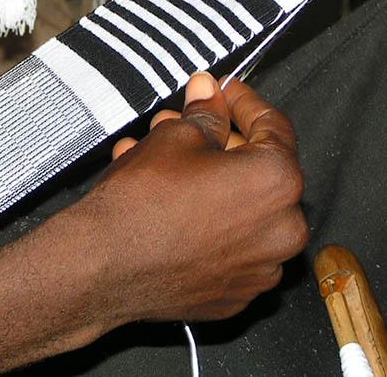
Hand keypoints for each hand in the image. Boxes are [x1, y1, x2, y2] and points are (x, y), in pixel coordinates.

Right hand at [85, 73, 307, 323]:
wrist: (103, 267)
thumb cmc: (142, 204)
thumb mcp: (176, 137)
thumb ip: (206, 114)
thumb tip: (209, 95)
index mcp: (278, 181)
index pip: (273, 126)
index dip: (243, 102)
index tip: (224, 93)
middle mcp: (283, 228)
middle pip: (258, 169)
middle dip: (220, 142)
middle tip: (189, 124)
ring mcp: (261, 266)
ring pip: (241, 207)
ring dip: (210, 180)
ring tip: (167, 158)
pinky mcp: (237, 292)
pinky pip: (230, 244)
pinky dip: (209, 221)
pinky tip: (174, 200)